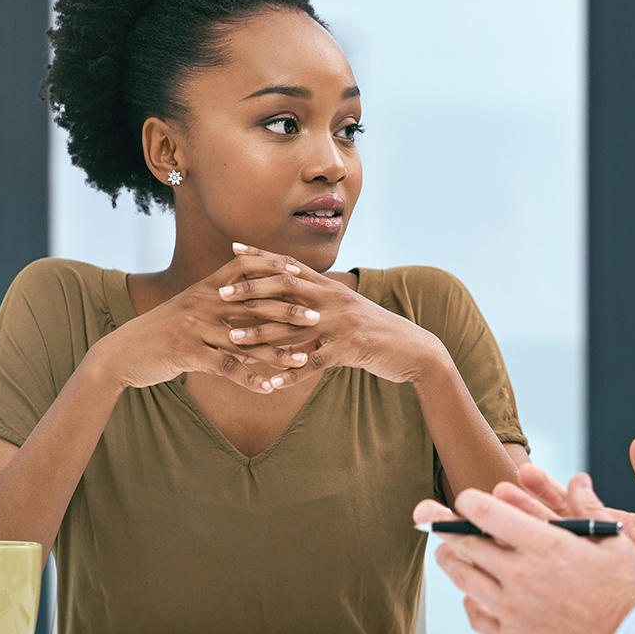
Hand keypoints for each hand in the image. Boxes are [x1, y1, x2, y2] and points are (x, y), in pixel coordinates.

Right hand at [87, 250, 326, 394]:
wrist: (120, 353)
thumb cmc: (158, 332)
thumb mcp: (187, 311)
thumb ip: (217, 305)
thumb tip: (248, 305)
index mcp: (204, 289)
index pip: (244, 267)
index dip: (272, 267)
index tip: (300, 272)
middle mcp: (202, 303)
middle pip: (253, 303)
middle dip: (288, 311)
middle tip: (316, 317)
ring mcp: (195, 328)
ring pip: (246, 339)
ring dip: (277, 352)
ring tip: (303, 360)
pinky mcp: (188, 354)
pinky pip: (226, 367)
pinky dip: (250, 379)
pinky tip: (269, 389)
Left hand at [217, 243, 446, 383]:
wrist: (414, 349)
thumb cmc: (376, 331)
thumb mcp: (347, 311)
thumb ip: (320, 301)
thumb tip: (293, 295)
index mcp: (331, 287)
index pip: (290, 265)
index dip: (262, 256)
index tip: (233, 250)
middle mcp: (334, 300)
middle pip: (286, 288)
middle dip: (251, 290)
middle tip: (220, 294)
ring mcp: (342, 324)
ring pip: (293, 328)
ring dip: (261, 334)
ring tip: (232, 340)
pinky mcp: (350, 350)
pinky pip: (315, 363)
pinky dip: (292, 374)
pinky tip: (272, 383)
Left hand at [432, 487, 634, 633]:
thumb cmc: (624, 597)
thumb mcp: (613, 542)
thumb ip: (588, 509)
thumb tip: (579, 482)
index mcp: (544, 546)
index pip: (488, 514)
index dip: (469, 503)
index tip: (465, 501)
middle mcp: (522, 575)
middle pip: (466, 545)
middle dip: (448, 529)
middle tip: (440, 523)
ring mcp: (512, 610)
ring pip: (464, 579)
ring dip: (451, 561)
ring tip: (447, 553)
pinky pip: (475, 615)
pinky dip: (469, 601)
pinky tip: (473, 594)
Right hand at [511, 436, 634, 601]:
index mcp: (612, 525)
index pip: (572, 500)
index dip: (547, 487)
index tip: (527, 473)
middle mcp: (598, 549)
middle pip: (551, 525)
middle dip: (523, 509)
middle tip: (501, 493)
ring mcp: (595, 577)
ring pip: (550, 555)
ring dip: (524, 539)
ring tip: (498, 523)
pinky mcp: (597, 603)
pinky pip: (563, 589)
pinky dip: (539, 580)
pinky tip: (517, 573)